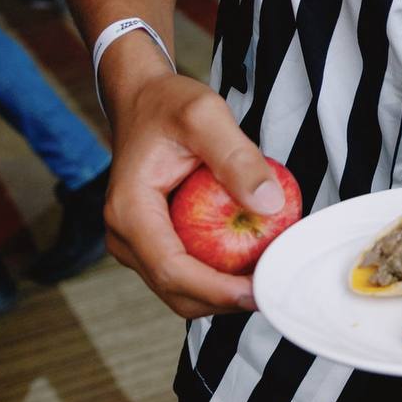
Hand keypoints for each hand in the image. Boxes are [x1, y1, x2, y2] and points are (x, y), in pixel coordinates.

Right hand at [102, 67, 286, 317]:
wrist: (143, 100)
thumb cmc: (169, 104)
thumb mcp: (206, 116)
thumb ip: (237, 158)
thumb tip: (270, 205)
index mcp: (130, 211)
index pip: (172, 270)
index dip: (217, 291)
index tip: (258, 292)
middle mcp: (126, 236)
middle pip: (177, 292)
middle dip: (225, 301)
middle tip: (275, 288)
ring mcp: (137, 243)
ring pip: (181, 290)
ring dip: (224, 293)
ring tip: (269, 274)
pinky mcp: (154, 242)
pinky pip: (187, 271)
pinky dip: (219, 275)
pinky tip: (254, 260)